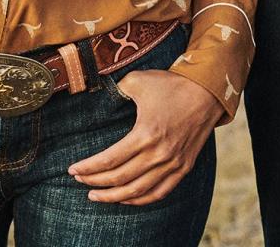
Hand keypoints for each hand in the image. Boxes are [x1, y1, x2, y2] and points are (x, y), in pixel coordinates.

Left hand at [68, 70, 223, 204]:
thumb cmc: (170, 85)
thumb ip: (116, 90)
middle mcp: (159, 154)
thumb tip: (99, 96)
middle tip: (79, 181)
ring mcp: (172, 164)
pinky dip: (140, 199)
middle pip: (120, 179)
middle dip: (95, 182)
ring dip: (114, 197)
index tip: (72, 170)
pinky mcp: (183, 168)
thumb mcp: (138, 80)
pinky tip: (125, 198)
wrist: (206, 92)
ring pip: (138, 191)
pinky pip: (159, 192)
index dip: (89, 167)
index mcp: (145, 134)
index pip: (110, 160)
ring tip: (96, 196)